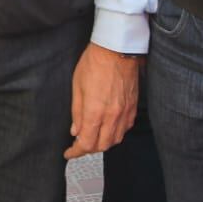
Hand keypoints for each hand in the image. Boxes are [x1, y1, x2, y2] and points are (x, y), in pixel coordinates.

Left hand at [64, 42, 139, 158]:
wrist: (117, 49)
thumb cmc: (95, 61)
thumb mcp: (77, 86)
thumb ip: (76, 112)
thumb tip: (75, 130)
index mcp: (94, 112)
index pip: (85, 143)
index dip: (75, 152)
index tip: (69, 153)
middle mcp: (112, 116)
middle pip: (101, 146)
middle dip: (88, 149)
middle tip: (79, 145)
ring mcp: (124, 112)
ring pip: (115, 140)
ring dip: (103, 142)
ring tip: (93, 136)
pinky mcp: (133, 107)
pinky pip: (126, 128)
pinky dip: (116, 133)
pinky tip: (109, 127)